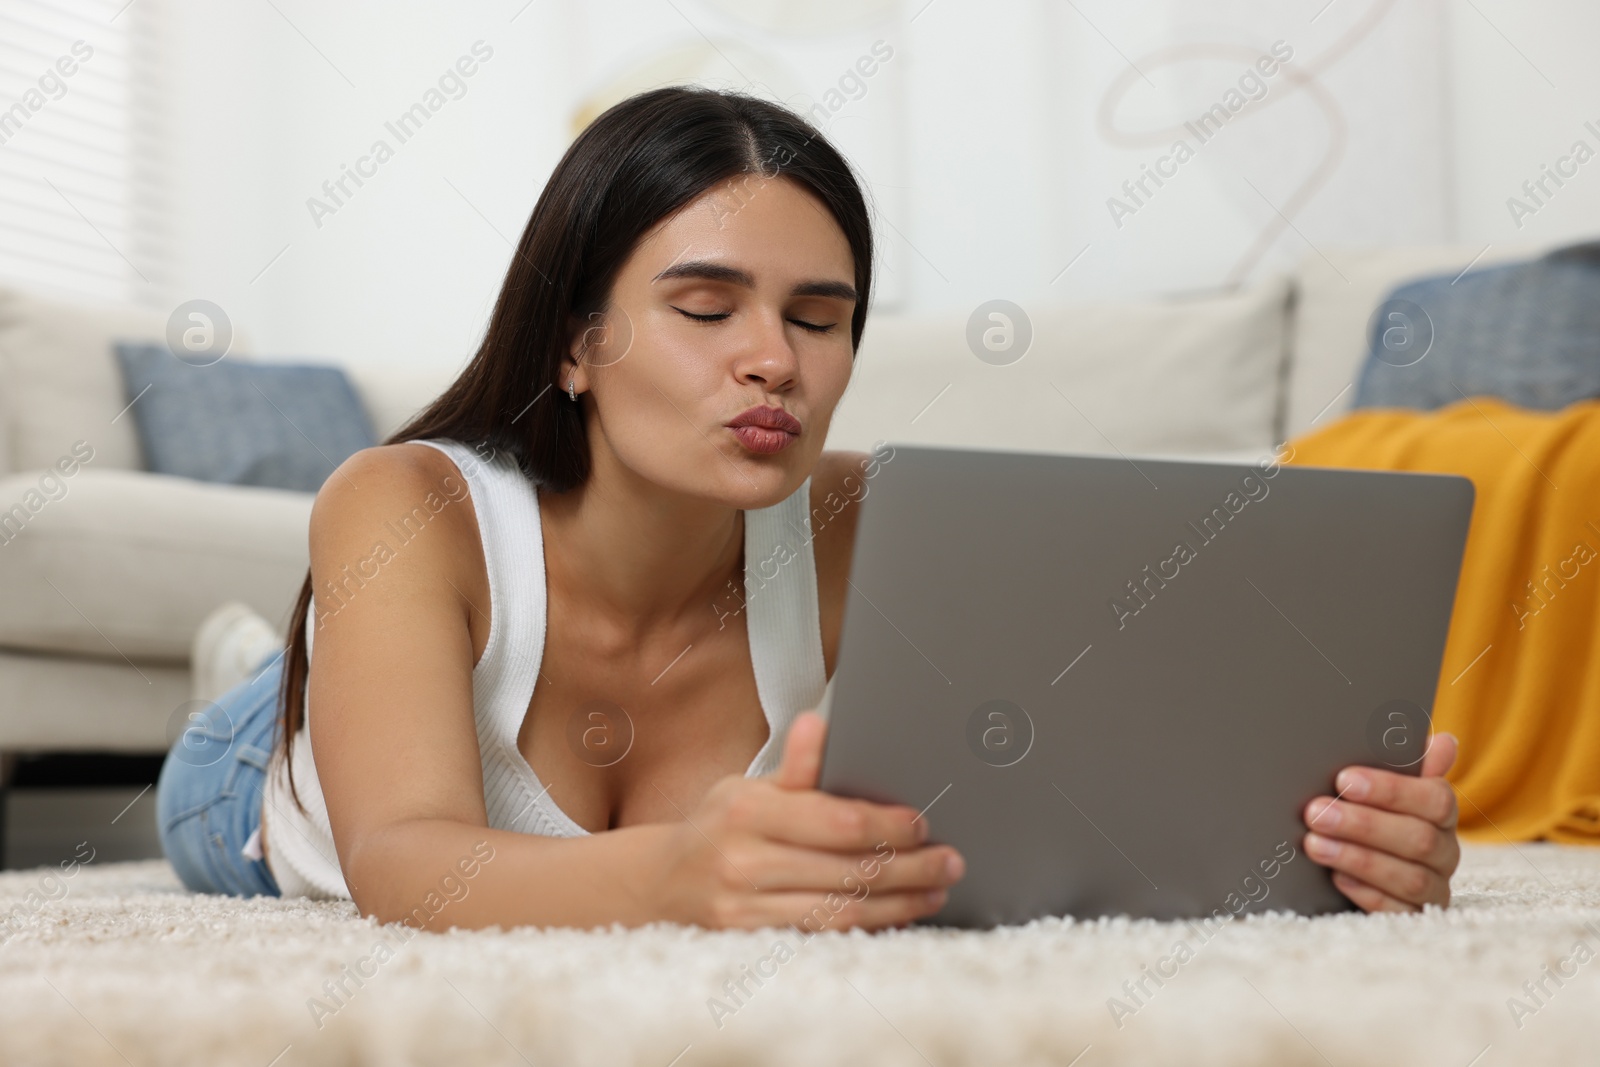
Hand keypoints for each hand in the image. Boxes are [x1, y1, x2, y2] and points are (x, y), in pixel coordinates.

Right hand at [648, 710, 965, 929]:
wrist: (661, 885)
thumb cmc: (718, 828)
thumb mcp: (748, 787)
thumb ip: (795, 767)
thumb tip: (820, 724)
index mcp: (746, 811)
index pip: (837, 821)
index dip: (888, 824)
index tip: (923, 825)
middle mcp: (743, 861)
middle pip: (847, 870)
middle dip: (910, 867)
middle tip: (949, 862)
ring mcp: (744, 908)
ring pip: (841, 910)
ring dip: (899, 903)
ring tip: (935, 891)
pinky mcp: (749, 942)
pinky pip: (822, 936)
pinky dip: (867, 928)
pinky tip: (897, 917)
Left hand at [1302, 732, 1460, 911]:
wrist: (1364, 868)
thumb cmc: (1373, 812)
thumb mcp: (1382, 787)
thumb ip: (1406, 765)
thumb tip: (1441, 742)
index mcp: (1441, 813)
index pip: (1435, 799)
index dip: (1390, 790)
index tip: (1344, 779)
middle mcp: (1445, 852)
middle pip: (1418, 839)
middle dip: (1362, 824)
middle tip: (1317, 812)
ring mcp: (1434, 888)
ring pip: (1408, 878)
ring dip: (1357, 858)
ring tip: (1314, 844)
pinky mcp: (1414, 917)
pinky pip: (1397, 910)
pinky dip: (1365, 892)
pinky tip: (1336, 877)